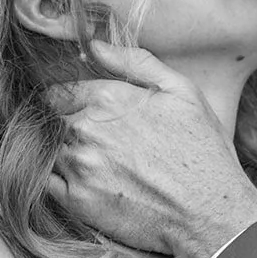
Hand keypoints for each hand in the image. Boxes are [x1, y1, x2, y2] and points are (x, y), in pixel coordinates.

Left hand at [48, 42, 256, 257]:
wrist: (209, 211)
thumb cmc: (202, 150)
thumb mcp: (182, 92)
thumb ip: (136, 63)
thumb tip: (94, 46)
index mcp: (107, 98)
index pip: (58, 93)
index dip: (68, 103)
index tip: (82, 115)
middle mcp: (84, 130)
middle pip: (49, 122)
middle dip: (63, 128)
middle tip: (93, 144)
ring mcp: (78, 167)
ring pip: (47, 152)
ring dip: (61, 155)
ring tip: (95, 165)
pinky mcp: (77, 203)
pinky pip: (47, 184)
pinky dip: (58, 181)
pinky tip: (86, 184)